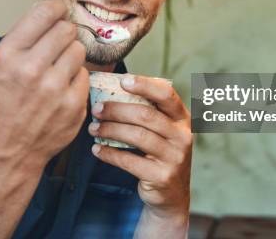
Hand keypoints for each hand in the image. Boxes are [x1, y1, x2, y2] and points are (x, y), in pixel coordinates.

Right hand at [0, 0, 88, 170]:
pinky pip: (84, 75)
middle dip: (64, 33)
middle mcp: (30, 69)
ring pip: (79, 50)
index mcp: (8, 55)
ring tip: (58, 69)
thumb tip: (50, 9)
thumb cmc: (5, 102)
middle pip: (67, 29)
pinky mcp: (74, 104)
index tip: (58, 11)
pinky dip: (76, 79)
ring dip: (71, 55)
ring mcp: (54, 89)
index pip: (44, 13)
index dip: (55, 8)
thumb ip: (23, 37)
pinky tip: (62, 89)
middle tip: (58, 44)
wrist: (10, 147)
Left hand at [88, 75, 191, 223]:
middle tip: (97, 108)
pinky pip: (130, 161)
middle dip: (117, 110)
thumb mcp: (164, 131)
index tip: (122, 80)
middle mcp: (182, 136)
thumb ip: (148, 111)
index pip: (166, 94)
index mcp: (182, 118)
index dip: (145, 85)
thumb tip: (113, 90)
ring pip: (137, 136)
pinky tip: (97, 149)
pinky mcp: (162, 176)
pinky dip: (110, 153)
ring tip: (93, 128)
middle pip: (146, 115)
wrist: (172, 194)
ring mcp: (174, 157)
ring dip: (110, 130)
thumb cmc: (161, 153)